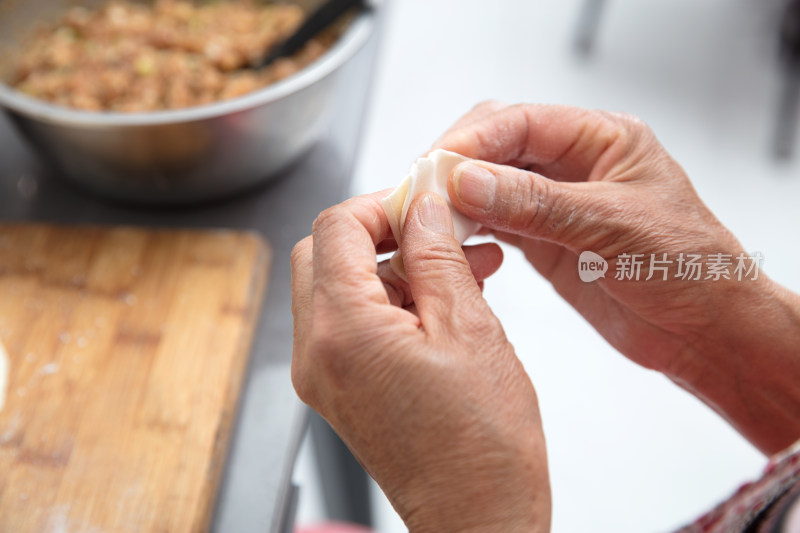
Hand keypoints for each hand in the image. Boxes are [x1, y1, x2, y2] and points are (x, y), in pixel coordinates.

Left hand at [291, 191, 550, 531]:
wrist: (478, 519)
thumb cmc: (483, 447)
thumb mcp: (470, 329)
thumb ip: (437, 256)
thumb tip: (423, 206)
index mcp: (343, 331)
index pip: (336, 229)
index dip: (382, 203)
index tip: (424, 202)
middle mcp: (317, 354)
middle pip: (323, 253)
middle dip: (380, 231)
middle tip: (435, 230)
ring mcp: (323, 376)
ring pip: (336, 287)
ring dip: (389, 268)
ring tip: (459, 269)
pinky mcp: (339, 390)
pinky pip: (349, 324)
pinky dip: (387, 302)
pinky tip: (442, 302)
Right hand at [436, 102, 799, 453]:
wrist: (707, 331)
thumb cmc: (690, 269)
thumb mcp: (613, 226)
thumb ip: (537, 203)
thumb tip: (468, 181)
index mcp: (604, 140)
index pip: (521, 123)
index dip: (474, 141)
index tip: (437, 166)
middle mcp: (576, 166)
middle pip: (498, 147)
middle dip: (457, 165)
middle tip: (421, 191)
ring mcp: (557, 205)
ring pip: (490, 186)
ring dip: (457, 198)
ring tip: (426, 217)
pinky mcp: (546, 242)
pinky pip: (495, 224)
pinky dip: (469, 229)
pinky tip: (450, 239)